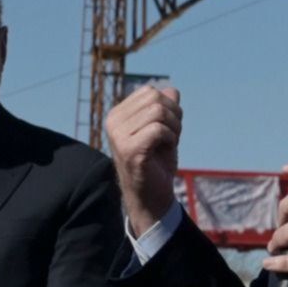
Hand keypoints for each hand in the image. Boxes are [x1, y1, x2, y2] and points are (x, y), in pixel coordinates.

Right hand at [106, 84, 182, 236]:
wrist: (151, 196)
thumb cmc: (157, 162)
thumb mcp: (164, 130)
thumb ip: (166, 109)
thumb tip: (172, 90)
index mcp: (118, 114)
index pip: (150, 92)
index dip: (168, 107)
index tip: (168, 128)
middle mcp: (113, 122)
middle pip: (155, 98)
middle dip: (173, 115)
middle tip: (173, 136)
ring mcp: (118, 136)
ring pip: (158, 112)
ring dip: (174, 128)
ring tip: (169, 144)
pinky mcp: (129, 149)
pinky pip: (158, 129)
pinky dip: (171, 138)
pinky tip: (167, 150)